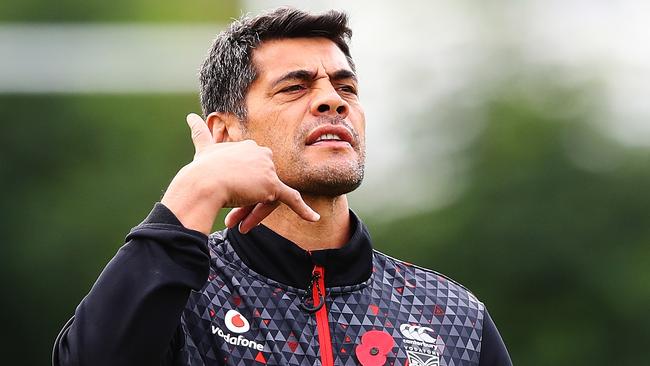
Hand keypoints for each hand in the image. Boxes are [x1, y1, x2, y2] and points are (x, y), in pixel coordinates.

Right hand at [161, 113, 318, 234]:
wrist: (202, 182)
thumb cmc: (200, 170)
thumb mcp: (202, 148)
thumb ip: (199, 132)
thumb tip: (189, 116)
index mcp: (248, 145)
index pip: (254, 167)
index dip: (244, 184)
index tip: (229, 193)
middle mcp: (261, 152)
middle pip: (263, 181)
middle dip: (249, 198)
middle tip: (233, 214)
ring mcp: (268, 169)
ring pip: (268, 194)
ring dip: (255, 211)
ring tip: (239, 222)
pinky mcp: (272, 186)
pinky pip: (292, 199)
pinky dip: (304, 210)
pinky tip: (314, 219)